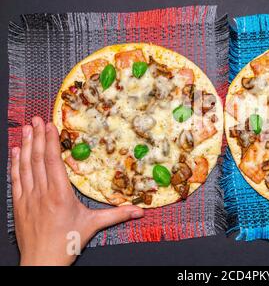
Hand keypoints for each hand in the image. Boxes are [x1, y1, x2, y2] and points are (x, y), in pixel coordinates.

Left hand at [11, 116, 143, 265]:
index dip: (51, 141)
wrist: (42, 261)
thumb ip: (117, 214)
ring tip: (26, 128)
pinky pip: (16, 178)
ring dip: (26, 145)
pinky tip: (15, 152)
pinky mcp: (19, 204)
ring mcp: (28, 197)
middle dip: (38, 137)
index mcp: (60, 194)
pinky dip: (15, 163)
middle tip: (36, 118)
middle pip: (38, 159)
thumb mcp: (93, 226)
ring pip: (25, 166)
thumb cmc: (67, 242)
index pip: (53, 162)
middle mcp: (42, 192)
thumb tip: (140, 210)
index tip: (50, 125)